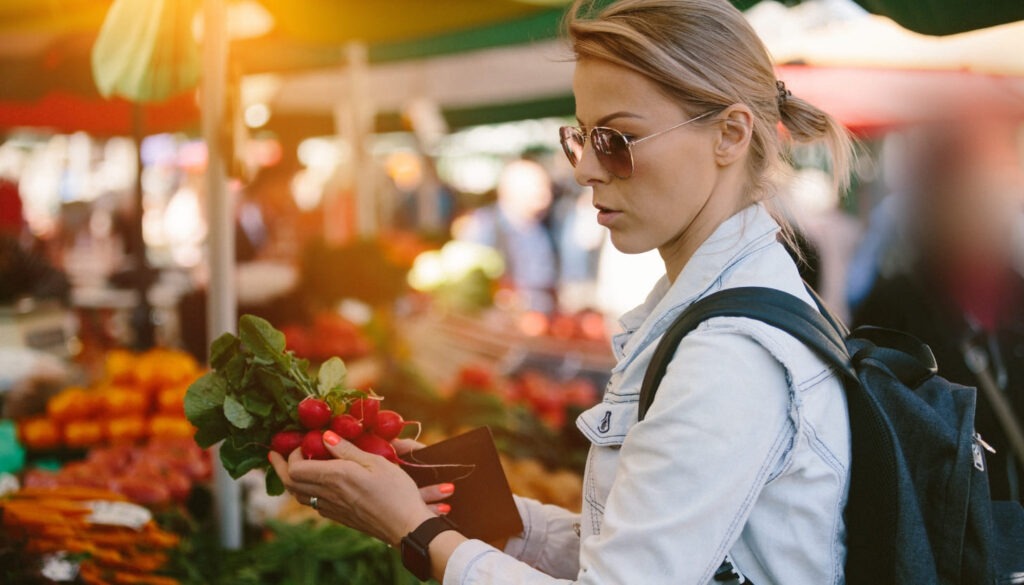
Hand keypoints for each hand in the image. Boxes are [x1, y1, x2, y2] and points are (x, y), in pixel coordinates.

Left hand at [269, 431, 451, 545]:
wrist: (406, 527)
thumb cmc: (397, 491)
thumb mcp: (377, 462)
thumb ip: (348, 450)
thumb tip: (324, 436)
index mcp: (335, 477)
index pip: (296, 468)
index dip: (292, 454)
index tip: (303, 441)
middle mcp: (328, 495)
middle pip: (290, 483)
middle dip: (279, 467)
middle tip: (274, 454)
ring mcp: (332, 509)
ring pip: (299, 495)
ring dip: (290, 480)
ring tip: (290, 467)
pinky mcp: (339, 517)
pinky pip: (313, 504)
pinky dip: (305, 491)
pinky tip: (315, 484)